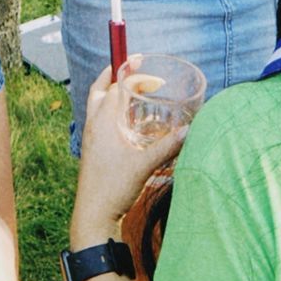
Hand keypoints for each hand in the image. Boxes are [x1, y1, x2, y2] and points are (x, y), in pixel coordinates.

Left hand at [73, 60, 183, 243]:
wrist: (93, 215)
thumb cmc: (114, 187)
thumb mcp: (145, 164)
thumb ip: (167, 146)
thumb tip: (189, 130)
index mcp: (103, 121)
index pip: (116, 86)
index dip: (131, 74)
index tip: (145, 65)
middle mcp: (93, 125)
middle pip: (100, 89)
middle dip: (115, 75)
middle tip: (132, 68)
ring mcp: (91, 138)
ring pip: (97, 105)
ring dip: (111, 92)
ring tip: (131, 90)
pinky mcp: (92, 150)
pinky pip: (99, 120)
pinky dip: (111, 111)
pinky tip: (127, 122)